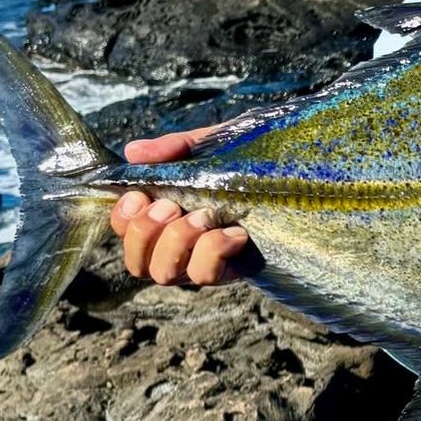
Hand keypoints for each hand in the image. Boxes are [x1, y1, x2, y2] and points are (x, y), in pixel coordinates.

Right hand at [110, 124, 250, 285]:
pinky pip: (206, 275)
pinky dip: (213, 251)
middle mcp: (177, 247)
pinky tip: (234, 231)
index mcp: (164, 217)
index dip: (123, 218)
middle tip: (172, 207)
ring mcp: (202, 263)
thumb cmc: (245, 160)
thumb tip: (133, 151)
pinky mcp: (231, 272)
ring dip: (178, 241)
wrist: (298, 175)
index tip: (141, 196)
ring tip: (205, 216)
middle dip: (147, 232)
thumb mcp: (208, 145)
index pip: (124, 231)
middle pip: (137, 263)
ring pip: (165, 273)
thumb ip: (174, 147)